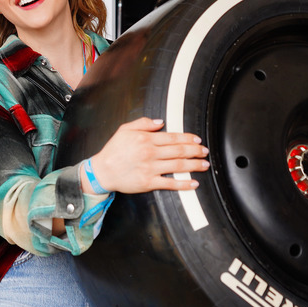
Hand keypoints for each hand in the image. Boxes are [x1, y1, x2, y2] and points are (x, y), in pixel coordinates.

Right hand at [83, 117, 209, 193]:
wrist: (102, 171)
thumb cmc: (113, 150)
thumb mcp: (125, 129)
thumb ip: (143, 123)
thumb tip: (161, 122)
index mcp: (146, 139)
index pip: (173, 137)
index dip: (188, 138)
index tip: (197, 140)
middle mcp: (150, 153)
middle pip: (179, 151)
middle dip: (195, 151)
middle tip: (205, 151)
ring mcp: (150, 168)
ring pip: (178, 166)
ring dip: (194, 165)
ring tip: (205, 164)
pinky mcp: (148, 182)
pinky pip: (170, 183)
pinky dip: (183, 183)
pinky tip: (194, 183)